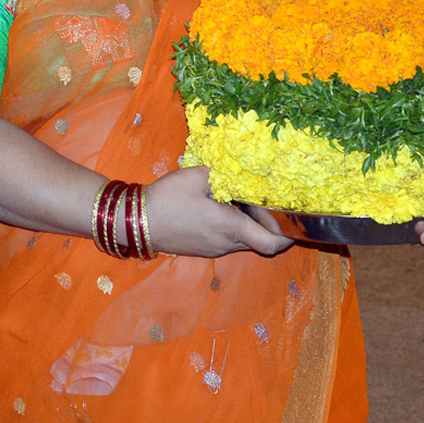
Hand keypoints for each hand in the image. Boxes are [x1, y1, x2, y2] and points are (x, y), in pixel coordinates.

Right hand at [144, 165, 293, 257]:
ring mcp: (214, 249)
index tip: (288, 216)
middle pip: (260, 239)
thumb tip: (239, 174)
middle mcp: (227, 243)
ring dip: (246, 222)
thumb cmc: (168, 199)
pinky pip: (227, 239)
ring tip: (234, 197)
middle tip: (257, 197)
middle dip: (265, 220)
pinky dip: (231, 225)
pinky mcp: (203, 248)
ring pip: (243, 239)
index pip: (274, 243)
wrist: (135, 221)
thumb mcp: (196, 176)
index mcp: (231, 227)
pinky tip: (216, 206)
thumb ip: (223, 174)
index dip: (288, 233)